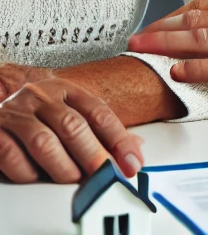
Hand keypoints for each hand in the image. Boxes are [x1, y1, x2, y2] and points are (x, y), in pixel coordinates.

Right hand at [0, 69, 143, 183]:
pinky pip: (13, 156)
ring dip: (63, 167)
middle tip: (105, 174)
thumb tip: (134, 147)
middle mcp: (42, 97)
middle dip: (93, 154)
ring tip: (75, 179)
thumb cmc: (38, 108)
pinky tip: (38, 177)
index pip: (99, 112)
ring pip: (44, 143)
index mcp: (66, 89)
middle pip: (73, 126)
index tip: (132, 161)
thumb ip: (98, 127)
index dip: (119, 138)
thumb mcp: (69, 107)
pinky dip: (28, 172)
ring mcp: (17, 114)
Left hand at [127, 0, 207, 109]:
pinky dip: (194, 69)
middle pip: (198, 18)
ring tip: (144, 52)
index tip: (155, 25)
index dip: (175, 14)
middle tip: (136, 38)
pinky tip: (177, 72)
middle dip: (161, 29)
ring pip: (203, 38)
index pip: (207, 3)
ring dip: (167, 46)